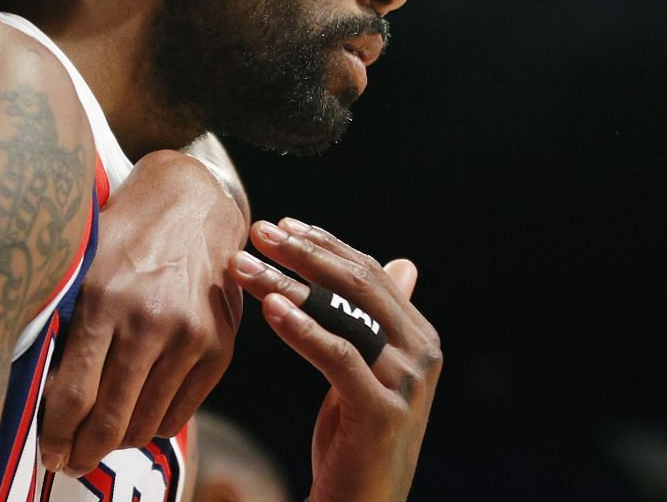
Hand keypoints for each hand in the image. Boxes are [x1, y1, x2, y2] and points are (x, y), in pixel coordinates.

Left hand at [40, 150, 247, 474]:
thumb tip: (39, 397)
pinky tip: (137, 414)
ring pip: (144, 423)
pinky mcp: (219, 348)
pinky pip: (178, 414)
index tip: (48, 453)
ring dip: (119, 441)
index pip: (72, 394)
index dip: (55, 436)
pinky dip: (153, 424)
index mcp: (104, 300)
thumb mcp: (83, 268)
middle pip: (109, 420)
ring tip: (103, 438)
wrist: (193, 205)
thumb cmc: (125, 237)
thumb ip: (65, 327)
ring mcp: (190, 337)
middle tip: (71, 460)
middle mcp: (150, 321)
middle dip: (83, 452)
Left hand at [232, 218, 441, 501]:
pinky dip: (301, 330)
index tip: (281, 224)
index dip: (324, 245)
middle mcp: (422, 353)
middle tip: (258, 232)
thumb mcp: (369, 373)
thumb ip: (379, 319)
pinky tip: (268, 310)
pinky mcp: (382, 412)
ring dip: (286, 285)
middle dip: (303, 254)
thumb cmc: (357, 442)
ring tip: (244, 266)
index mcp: (419, 335)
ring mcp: (406, 383)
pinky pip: (337, 357)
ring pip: (340, 315)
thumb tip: (403, 262)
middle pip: (356, 285)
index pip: (368, 274)